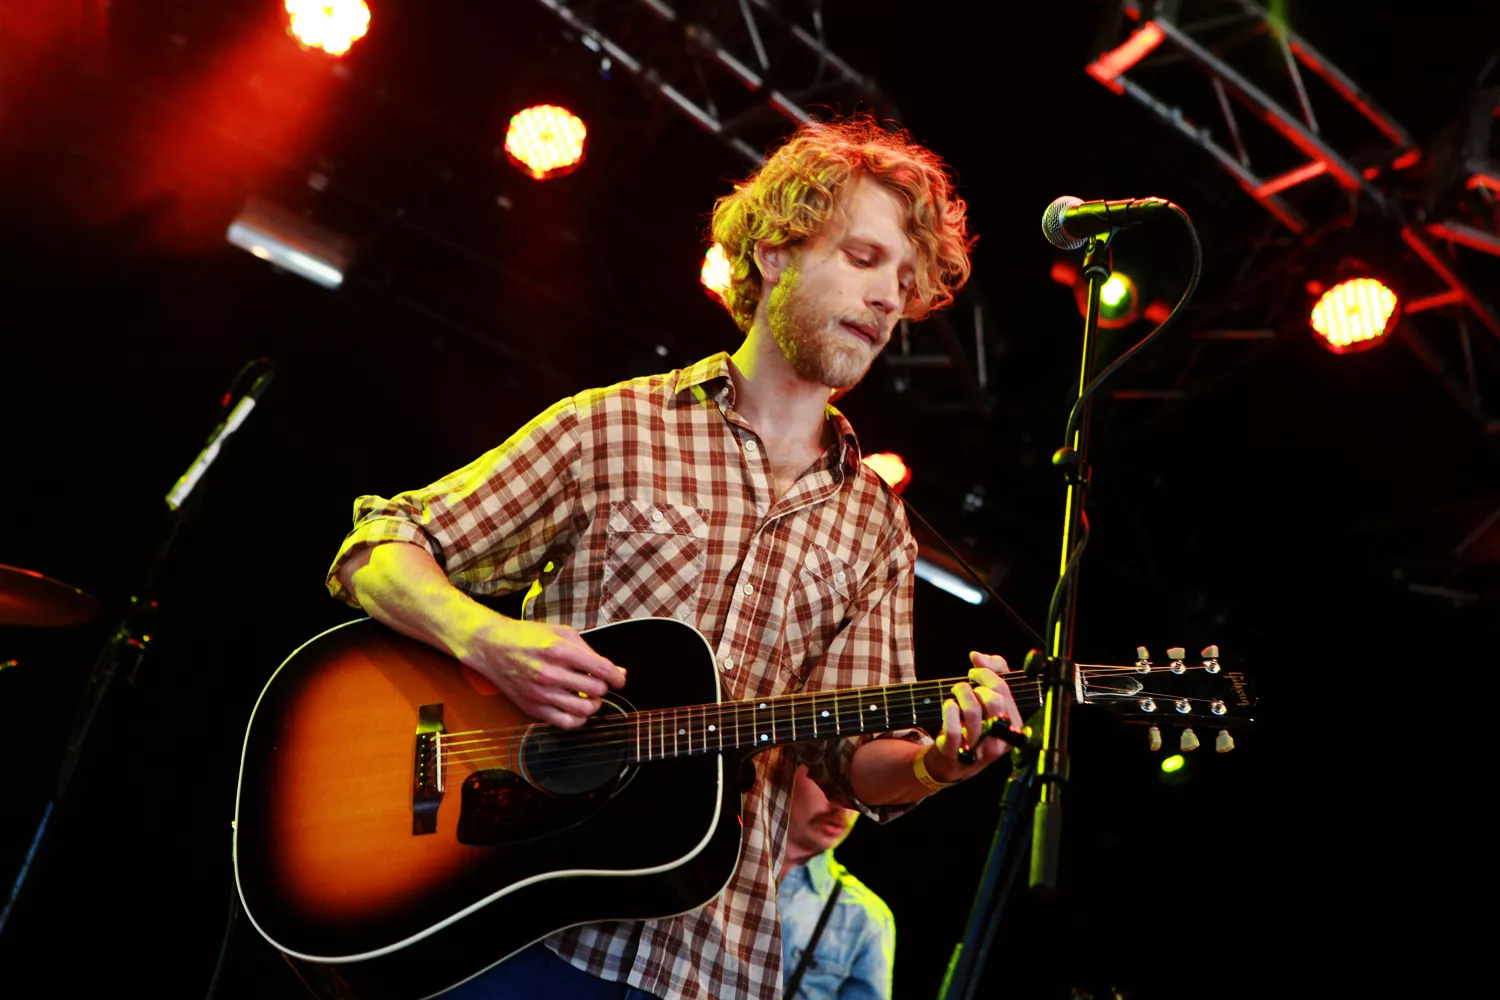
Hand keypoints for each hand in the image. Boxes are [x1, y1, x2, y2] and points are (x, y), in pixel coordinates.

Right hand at [462, 618, 626, 728]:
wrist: (492, 647)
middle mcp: (550, 674)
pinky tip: (576, 709)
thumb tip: (617, 671)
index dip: (617, 677)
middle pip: (595, 690)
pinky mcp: (533, 708)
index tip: (619, 679)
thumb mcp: (561, 633)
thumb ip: (590, 652)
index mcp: (559, 650)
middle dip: (604, 688)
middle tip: (599, 683)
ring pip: (584, 710)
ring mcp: (540, 693)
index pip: (601, 670)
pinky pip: (565, 723)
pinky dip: (578, 719)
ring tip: (590, 696)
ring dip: (594, 705)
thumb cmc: (528, 637)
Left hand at [926, 652, 1022, 784]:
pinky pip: (954, 729)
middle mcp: (1000, 740)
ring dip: (960, 693)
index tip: (974, 672)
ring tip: (955, 692)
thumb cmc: (975, 723)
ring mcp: (980, 750)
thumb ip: (992, 671)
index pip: (1004, 692)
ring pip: (972, 711)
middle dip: (975, 684)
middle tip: (964, 684)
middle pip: (993, 700)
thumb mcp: (989, 698)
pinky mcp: (958, 755)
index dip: (986, 674)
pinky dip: (949, 711)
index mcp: (1013, 725)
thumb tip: (977, 656)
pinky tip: (949, 707)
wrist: (954, 760)